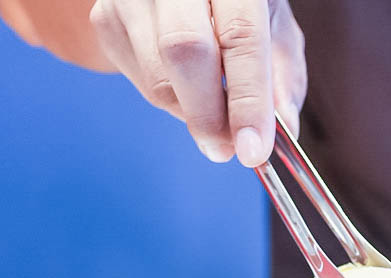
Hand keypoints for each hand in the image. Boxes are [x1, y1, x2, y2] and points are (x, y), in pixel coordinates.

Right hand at [89, 0, 305, 165]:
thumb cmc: (240, 3)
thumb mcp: (277, 27)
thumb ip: (283, 76)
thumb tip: (284, 130)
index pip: (240, 37)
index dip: (248, 100)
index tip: (253, 149)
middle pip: (185, 52)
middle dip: (209, 116)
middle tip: (227, 149)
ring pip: (157, 76)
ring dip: (191, 114)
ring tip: (215, 117)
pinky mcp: (106, 19)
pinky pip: (139, 82)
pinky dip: (170, 101)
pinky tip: (188, 88)